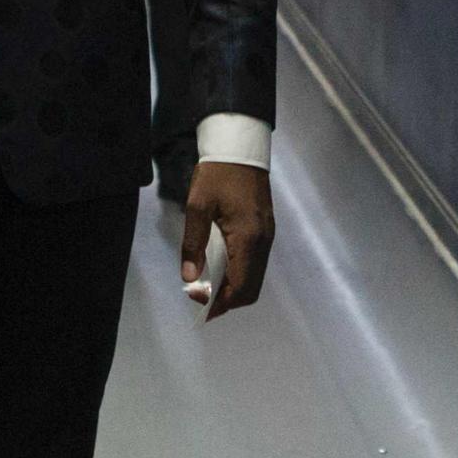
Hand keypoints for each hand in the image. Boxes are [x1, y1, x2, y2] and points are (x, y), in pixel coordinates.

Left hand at [178, 161, 274, 321]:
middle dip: (229, 301)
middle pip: (251, 288)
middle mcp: (263, 242)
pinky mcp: (266, 230)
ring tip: (210, 289)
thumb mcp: (198, 207)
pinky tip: (222, 270)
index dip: (222, 303)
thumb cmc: (217, 175)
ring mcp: (268, 236)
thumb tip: (189, 278)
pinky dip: (241, 274)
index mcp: (247, 238)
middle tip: (204, 303)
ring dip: (235, 289)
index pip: (239, 286)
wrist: (240, 149)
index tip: (202, 309)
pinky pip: (256, 263)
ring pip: (256, 278)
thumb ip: (193, 244)